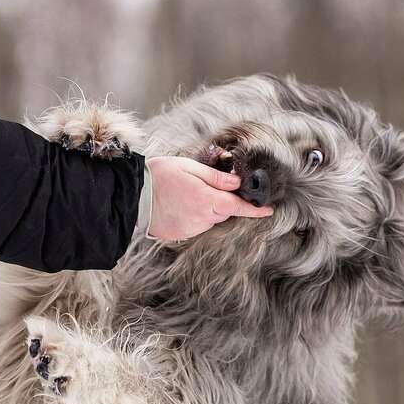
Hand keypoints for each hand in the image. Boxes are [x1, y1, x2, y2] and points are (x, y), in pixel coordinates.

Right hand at [146, 156, 273, 240]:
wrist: (134, 196)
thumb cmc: (160, 176)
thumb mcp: (190, 167)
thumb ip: (216, 177)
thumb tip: (237, 184)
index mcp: (208, 200)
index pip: (239, 208)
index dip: (256, 210)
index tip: (269, 211)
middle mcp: (203, 218)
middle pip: (223, 212)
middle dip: (221, 201)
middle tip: (202, 186)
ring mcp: (192, 229)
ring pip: (210, 219)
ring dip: (205, 209)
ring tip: (185, 194)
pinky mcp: (182, 235)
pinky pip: (196, 225)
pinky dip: (193, 216)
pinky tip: (178, 205)